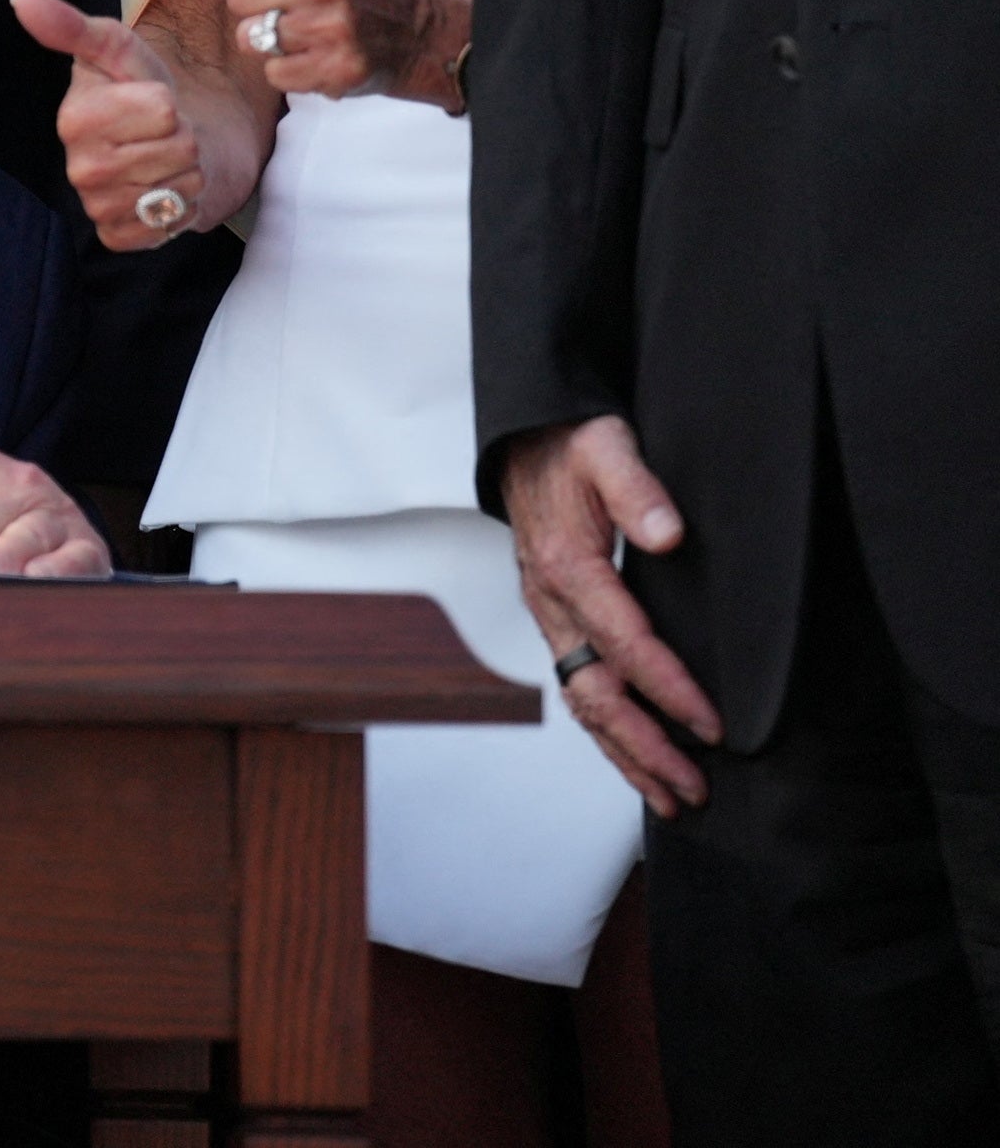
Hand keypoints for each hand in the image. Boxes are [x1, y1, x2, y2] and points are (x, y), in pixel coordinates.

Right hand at [13, 0, 211, 252]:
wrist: (170, 144)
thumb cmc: (143, 91)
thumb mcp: (118, 50)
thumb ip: (72, 26)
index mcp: (74, 118)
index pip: (162, 109)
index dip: (170, 103)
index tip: (151, 103)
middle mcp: (78, 167)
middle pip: (178, 147)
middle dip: (184, 139)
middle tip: (161, 135)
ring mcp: (97, 205)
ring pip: (179, 187)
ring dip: (186, 173)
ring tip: (164, 162)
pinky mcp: (118, 236)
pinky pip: (167, 225)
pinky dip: (178, 209)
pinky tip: (160, 193)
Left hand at [225, 0, 452, 101]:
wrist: (418, 34)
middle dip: (260, 2)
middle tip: (294, 2)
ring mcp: (331, 28)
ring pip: (250, 36)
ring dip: (271, 37)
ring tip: (302, 28)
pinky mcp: (335, 70)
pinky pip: (274, 72)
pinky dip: (289, 69)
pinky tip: (314, 53)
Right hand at [503, 416, 717, 814]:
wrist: (526, 440)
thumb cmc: (570, 445)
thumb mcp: (606, 448)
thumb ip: (637, 488)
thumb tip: (668, 535)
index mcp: (567, 567)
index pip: (624, 644)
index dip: (669, 688)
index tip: (711, 724)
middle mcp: (551, 603)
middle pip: (595, 693)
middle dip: (645, 747)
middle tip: (695, 787)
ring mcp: (551, 617)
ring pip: (583, 702)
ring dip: (626, 753)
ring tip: (673, 795)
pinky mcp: (557, 622)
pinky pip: (578, 688)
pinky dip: (606, 732)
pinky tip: (635, 757)